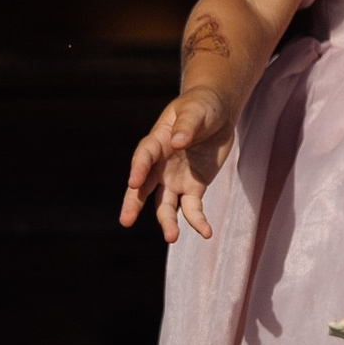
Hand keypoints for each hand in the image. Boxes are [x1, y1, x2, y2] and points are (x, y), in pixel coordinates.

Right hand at [121, 87, 234, 241]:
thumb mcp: (196, 110)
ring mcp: (175, 179)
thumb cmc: (201, 107)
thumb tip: (176, 142)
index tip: (133, 182)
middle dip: (133, 203)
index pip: (143, 157)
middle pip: (143, 187)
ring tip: (172, 237)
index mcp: (156, 141)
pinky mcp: (193, 188)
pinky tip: (206, 233)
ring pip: (165, 205)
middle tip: (125, 221)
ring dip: (167, 222)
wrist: (217, 114)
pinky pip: (192, 209)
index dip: (138, 169)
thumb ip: (186, 125)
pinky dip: (198, 221)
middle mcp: (160, 165)